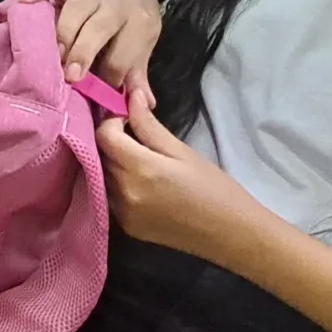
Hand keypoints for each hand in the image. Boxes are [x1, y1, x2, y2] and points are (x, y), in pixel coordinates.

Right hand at [18, 0, 159, 107]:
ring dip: (61, 33)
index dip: (112, 75)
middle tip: (69, 76)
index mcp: (138, 23)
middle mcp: (114, 5)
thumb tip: (142, 105)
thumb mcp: (142, 47)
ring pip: (74, 10)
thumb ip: (137, 75)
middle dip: (82, 53)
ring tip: (50, 55)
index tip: (100, 91)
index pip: (124, 54)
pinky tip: (22, 2)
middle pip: (98, 28)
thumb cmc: (132, 25)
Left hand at [99, 103, 261, 257]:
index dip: (111, 122)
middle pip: (100, 154)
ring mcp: (121, 212)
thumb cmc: (215, 189)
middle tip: (132, 136)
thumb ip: (148, 125)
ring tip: (137, 159)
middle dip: (112, 141)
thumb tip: (129, 96)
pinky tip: (138, 182)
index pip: (103, 136)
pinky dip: (117, 184)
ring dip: (112, 162)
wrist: (232, 235)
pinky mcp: (125, 226)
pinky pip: (108, 195)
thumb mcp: (183, 152)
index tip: (127, 119)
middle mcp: (124, 191)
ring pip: (101, 175)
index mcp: (140, 169)